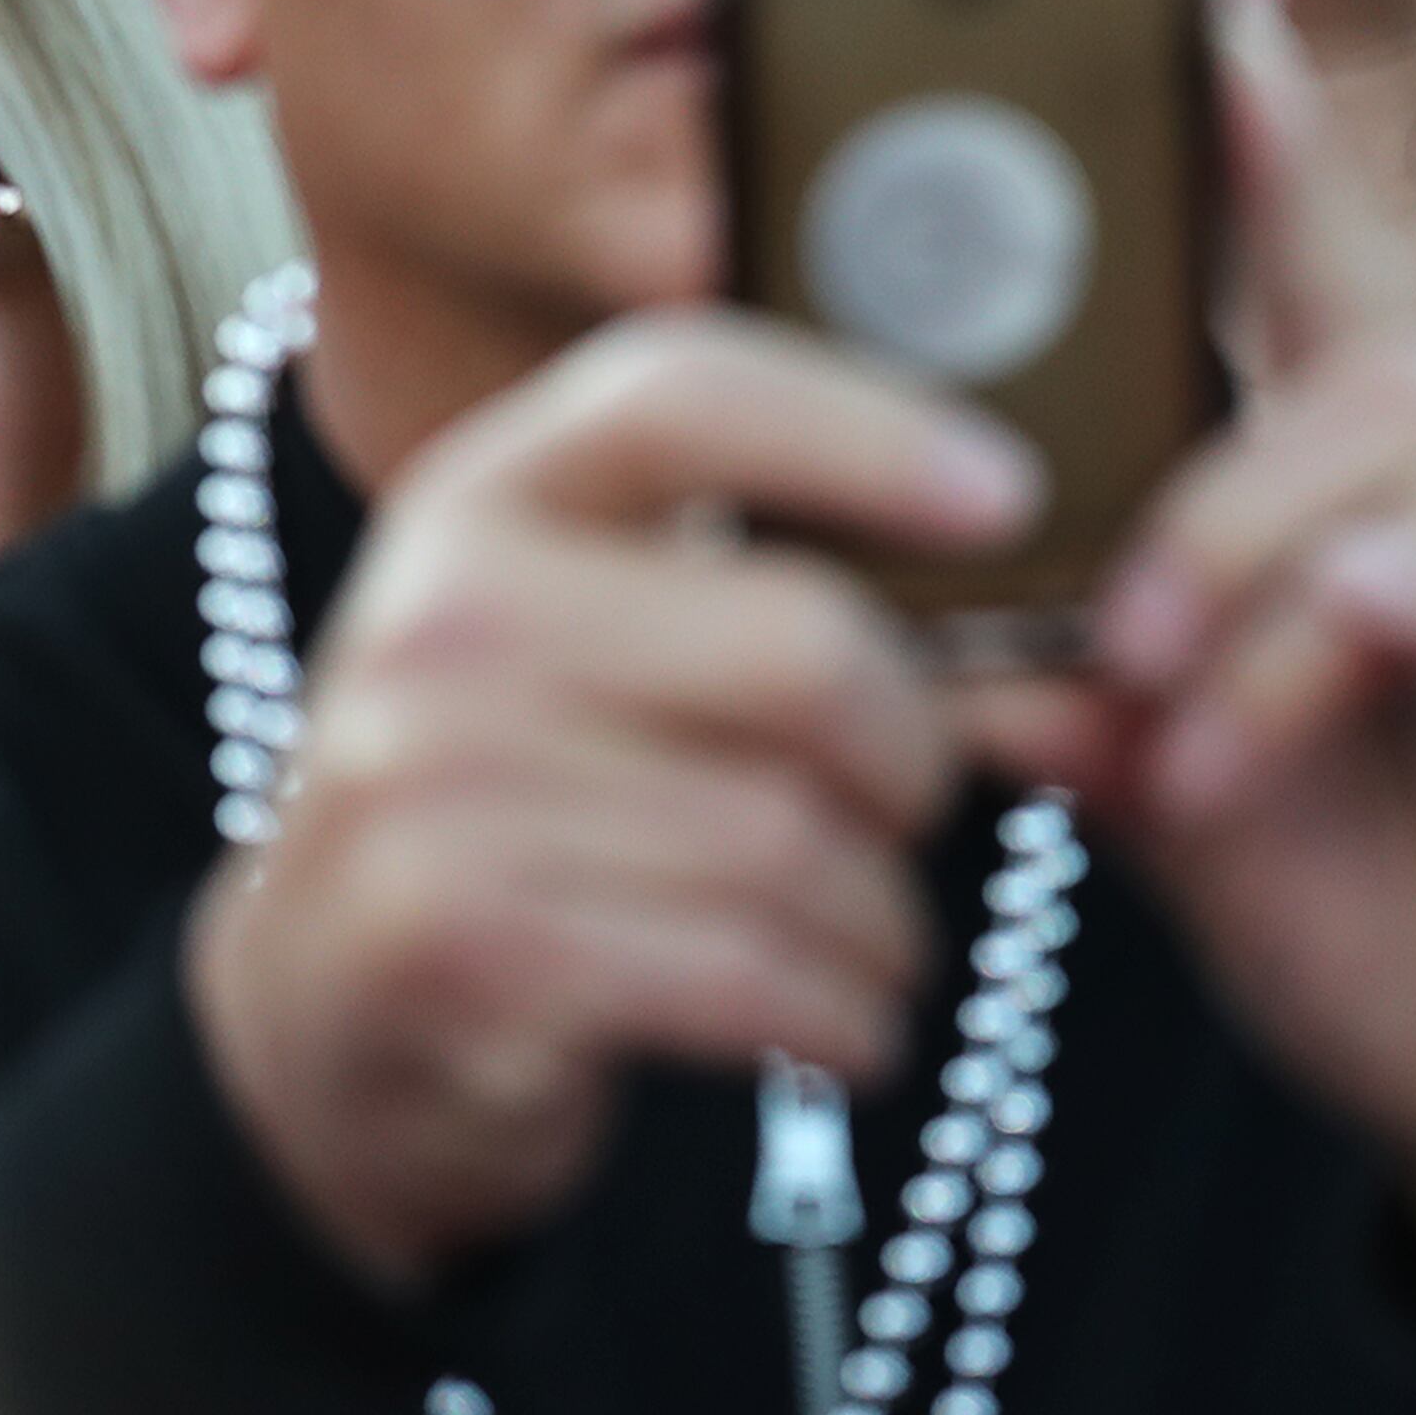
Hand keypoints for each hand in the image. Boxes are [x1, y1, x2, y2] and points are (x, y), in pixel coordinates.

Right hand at [185, 319, 1040, 1284]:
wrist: (332, 1009)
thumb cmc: (546, 801)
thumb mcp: (620, 652)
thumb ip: (799, 603)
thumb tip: (1083, 656)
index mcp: (490, 494)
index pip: (685, 390)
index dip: (868, 430)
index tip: (1012, 498)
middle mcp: (435, 614)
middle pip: (803, 648)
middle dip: (917, 753)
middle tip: (921, 806)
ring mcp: (417, 780)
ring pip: (788, 835)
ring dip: (884, 917)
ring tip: (881, 938)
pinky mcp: (445, 944)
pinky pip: (738, 968)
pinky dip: (836, 1010)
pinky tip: (848, 1023)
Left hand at [978, 24, 1415, 1376]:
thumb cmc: (1399, 925)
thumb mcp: (1191, 803)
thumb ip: (1081, 694)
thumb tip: (926, 623)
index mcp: (1361, 508)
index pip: (1302, 284)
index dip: (1245, 134)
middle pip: (1354, 343)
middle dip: (1214, 400)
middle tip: (1094, 566)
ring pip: (1408, 438)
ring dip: (1244, 549)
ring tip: (1155, 690)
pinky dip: (1353, 630)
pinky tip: (1251, 726)